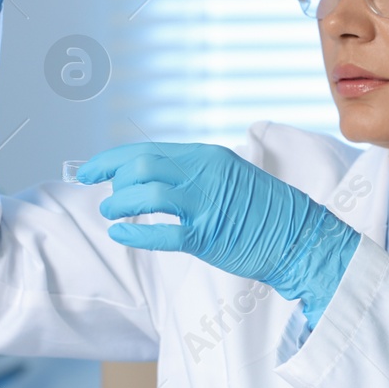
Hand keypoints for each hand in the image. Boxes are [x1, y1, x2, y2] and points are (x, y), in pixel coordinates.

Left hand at [78, 143, 361, 327]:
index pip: (146, 150)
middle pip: (140, 166)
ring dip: (118, 203)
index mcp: (206, 156)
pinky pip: (159, 232)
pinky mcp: (206, 235)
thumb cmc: (262, 211)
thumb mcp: (227, 176)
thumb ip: (192, 174)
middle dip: (111, 179)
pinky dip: (132, 232)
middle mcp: (203, 173)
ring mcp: (204, 203)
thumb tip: (149, 179)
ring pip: (144, 193)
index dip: (110, 160)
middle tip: (102, 194)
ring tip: (111, 213)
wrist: (299, 236)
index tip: (89, 170)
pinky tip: (120, 233)